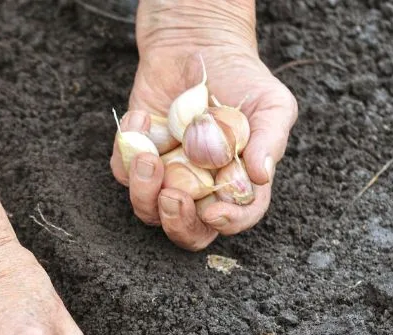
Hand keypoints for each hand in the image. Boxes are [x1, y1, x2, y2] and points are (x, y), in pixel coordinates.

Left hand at [110, 1, 297, 249]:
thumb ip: (270, 139)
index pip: (236, 218)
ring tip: (149, 158)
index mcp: (235, 184)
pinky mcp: (135, 159)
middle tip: (173, 196)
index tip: (214, 212)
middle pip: (186, 231)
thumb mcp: (271, 104)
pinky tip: (142, 117)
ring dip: (144, 191)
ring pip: (147, 210)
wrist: (199, 45)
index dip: (228, 223)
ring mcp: (165, 177)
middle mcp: (199, 189)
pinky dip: (126, 149)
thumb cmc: (242, 79)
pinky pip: (121, 171)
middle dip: (177, 223)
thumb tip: (261, 175)